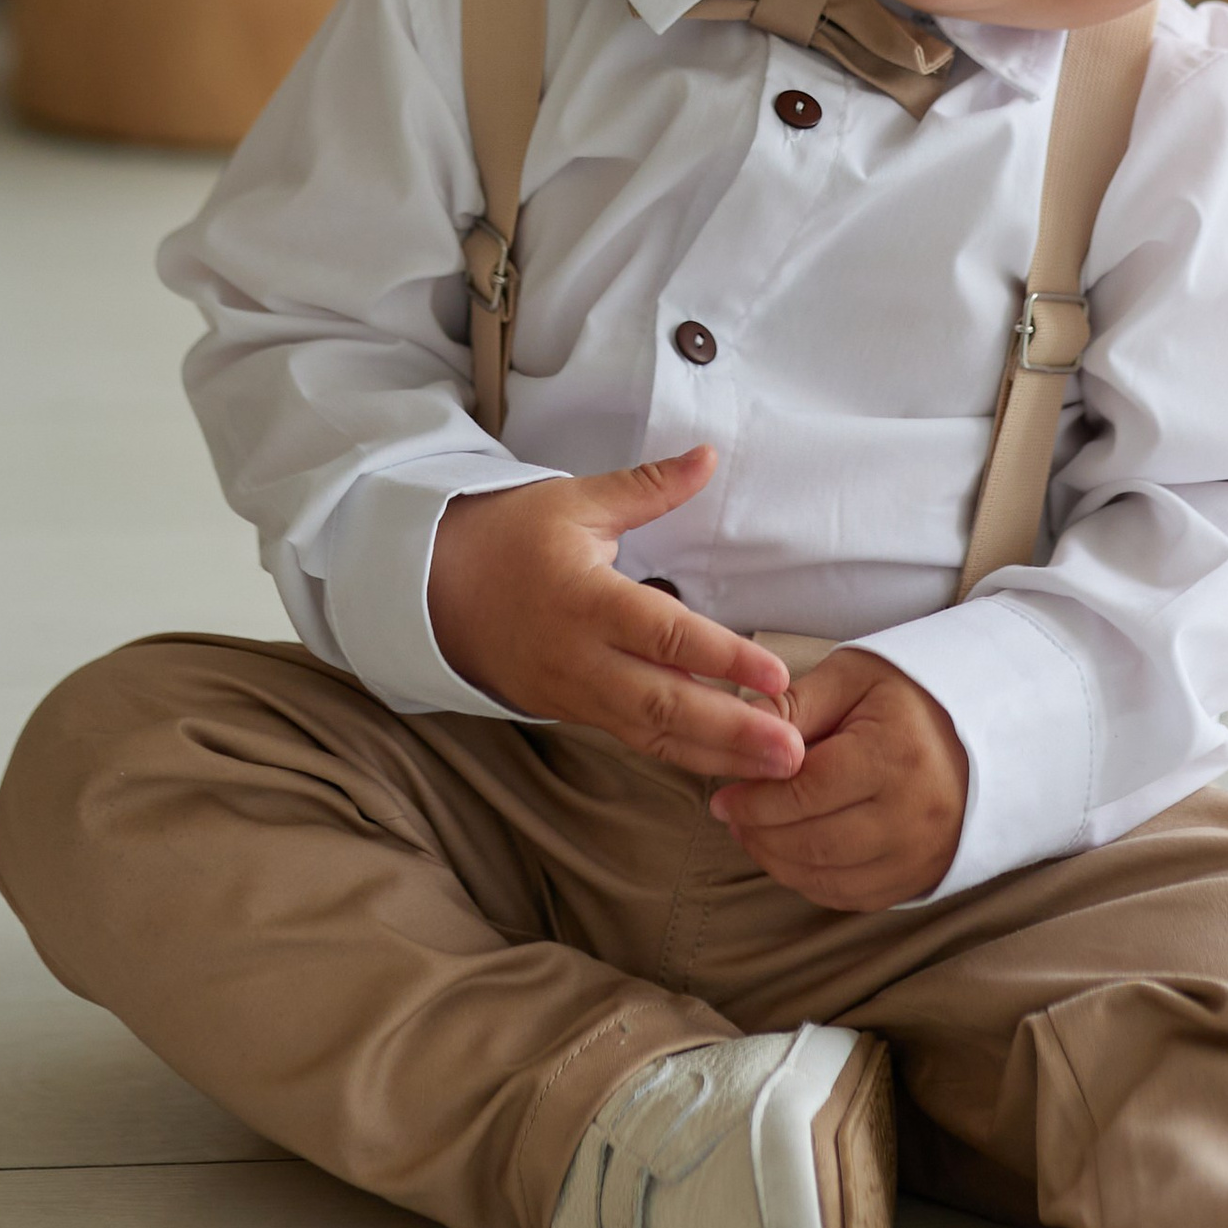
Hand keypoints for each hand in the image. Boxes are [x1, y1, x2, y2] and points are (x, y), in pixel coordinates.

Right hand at [424, 444, 804, 783]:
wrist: (433, 589)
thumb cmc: (509, 537)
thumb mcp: (576, 502)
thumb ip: (649, 487)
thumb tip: (708, 456)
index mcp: (583, 599)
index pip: (662, 633)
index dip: (720, 657)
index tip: (773, 676)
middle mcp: (580, 658)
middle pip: (662, 704)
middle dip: (731, 732)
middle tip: (793, 751)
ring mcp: (574, 694)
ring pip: (652, 735)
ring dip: (717, 755)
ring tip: (779, 770)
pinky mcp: (574, 713)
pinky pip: (635, 739)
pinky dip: (683, 754)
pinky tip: (731, 764)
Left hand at [709, 647, 968, 910]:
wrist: (987, 726)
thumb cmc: (912, 695)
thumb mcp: (855, 676)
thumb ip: (795, 704)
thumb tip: (740, 731)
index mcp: (895, 755)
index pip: (805, 792)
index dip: (755, 799)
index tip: (724, 795)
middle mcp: (913, 814)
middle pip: (812, 842)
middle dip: (759, 833)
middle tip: (732, 816)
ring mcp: (920, 853)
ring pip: (827, 878)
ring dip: (777, 862)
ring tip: (755, 833)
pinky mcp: (921, 877)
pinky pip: (851, 896)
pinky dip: (811, 882)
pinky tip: (791, 855)